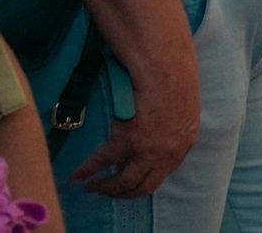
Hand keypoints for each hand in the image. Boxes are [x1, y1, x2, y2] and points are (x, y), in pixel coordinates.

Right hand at [72, 57, 199, 197]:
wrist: (166, 67)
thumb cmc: (177, 79)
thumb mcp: (184, 109)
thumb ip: (175, 127)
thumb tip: (159, 133)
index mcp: (185, 143)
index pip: (164, 173)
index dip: (146, 179)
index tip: (132, 181)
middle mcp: (168, 153)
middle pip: (145, 186)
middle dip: (126, 193)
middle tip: (110, 191)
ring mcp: (148, 149)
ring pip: (124, 182)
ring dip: (107, 189)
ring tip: (93, 187)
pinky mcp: (127, 140)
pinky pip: (102, 162)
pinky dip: (88, 171)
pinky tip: (77, 176)